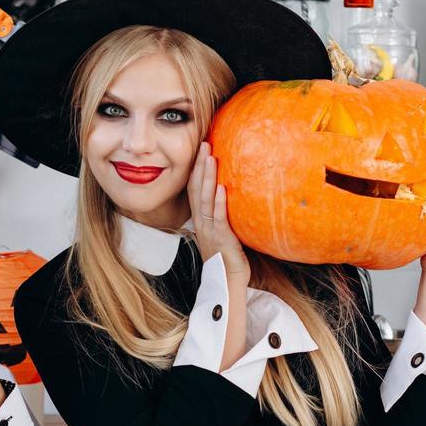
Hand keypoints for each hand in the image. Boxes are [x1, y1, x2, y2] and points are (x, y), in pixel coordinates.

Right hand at [188, 141, 248, 281]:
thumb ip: (223, 214)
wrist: (228, 280)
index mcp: (201, 219)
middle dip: (200, 166)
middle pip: (197, 189)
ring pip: (206, 199)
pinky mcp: (221, 238)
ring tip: (210, 158)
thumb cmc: (228, 256)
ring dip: (208, 178)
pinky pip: (218, 218)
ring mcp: (210, 230)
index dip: (196, 169)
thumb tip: (231, 194)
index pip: (195, 189)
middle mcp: (202, 222)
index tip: (200, 150)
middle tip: (203, 144)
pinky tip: (222, 188)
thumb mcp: (223, 231)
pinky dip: (219, 202)